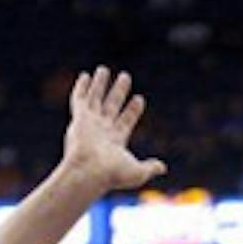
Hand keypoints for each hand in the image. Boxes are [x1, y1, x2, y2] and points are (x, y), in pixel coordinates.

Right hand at [63, 66, 166, 192]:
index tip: (139, 98)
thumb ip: (150, 167)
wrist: (90, 172)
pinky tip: (85, 75)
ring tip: (104, 69)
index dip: (133, 110)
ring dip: (99, 84)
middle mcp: (102, 131)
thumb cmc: (113, 174)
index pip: (126, 121)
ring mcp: (90, 124)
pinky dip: (81, 88)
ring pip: (95, 98)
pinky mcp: (79, 118)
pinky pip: (79, 99)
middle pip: (112, 105)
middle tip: (125, 77)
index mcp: (116, 141)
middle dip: (119, 91)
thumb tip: (163, 168)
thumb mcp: (138, 172)